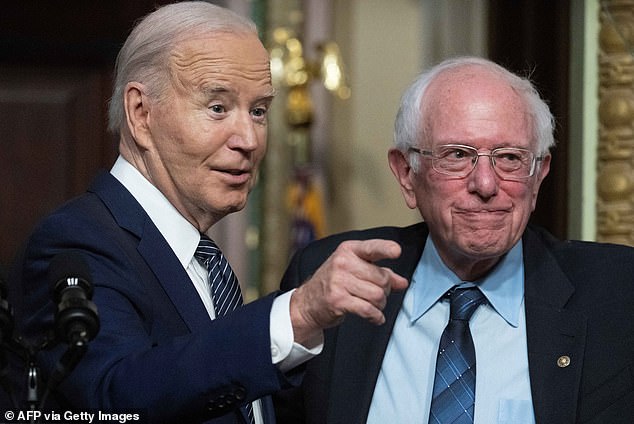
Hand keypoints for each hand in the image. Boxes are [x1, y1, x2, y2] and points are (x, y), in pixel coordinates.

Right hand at [289, 239, 407, 345]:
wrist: (307, 302)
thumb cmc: (334, 283)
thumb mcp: (355, 270)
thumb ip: (381, 273)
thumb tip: (402, 282)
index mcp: (349, 250)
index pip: (371, 248)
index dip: (385, 249)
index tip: (396, 252)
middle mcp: (343, 263)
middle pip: (381, 277)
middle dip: (385, 290)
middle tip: (379, 294)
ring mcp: (339, 281)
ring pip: (377, 295)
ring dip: (380, 304)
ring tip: (374, 305)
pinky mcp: (338, 300)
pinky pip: (368, 309)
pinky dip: (376, 316)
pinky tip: (375, 317)